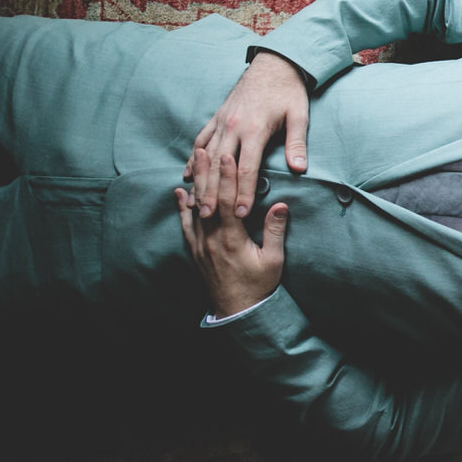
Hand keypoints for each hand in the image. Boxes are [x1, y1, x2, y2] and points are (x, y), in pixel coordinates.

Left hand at [177, 153, 288, 317]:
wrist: (237, 311)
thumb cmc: (259, 286)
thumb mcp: (273, 260)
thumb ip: (274, 231)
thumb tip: (280, 205)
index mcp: (232, 239)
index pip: (227, 201)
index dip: (227, 177)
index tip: (228, 156)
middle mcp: (211, 239)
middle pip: (207, 200)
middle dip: (207, 173)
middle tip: (204, 150)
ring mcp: (200, 246)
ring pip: (194, 209)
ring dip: (195, 185)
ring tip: (193, 164)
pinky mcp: (195, 251)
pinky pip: (186, 225)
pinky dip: (182, 207)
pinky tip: (181, 193)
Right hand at [185, 51, 308, 217]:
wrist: (274, 63)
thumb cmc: (289, 91)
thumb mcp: (299, 115)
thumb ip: (297, 143)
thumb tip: (299, 169)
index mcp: (254, 130)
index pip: (246, 169)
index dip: (244, 193)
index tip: (240, 214)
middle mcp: (233, 127)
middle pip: (219, 167)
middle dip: (214, 193)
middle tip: (208, 217)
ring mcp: (222, 121)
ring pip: (206, 156)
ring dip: (200, 181)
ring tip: (195, 203)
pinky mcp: (216, 117)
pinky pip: (201, 140)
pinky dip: (194, 159)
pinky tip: (188, 176)